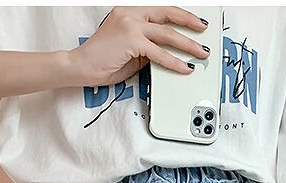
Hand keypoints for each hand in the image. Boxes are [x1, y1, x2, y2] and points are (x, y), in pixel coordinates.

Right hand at [70, 6, 209, 86]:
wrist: (81, 66)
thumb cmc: (103, 60)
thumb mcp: (131, 51)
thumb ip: (147, 48)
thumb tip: (166, 54)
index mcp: (130, 12)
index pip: (160, 11)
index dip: (179, 15)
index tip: (194, 22)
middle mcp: (131, 14)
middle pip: (168, 15)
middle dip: (190, 23)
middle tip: (204, 30)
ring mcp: (131, 26)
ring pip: (168, 34)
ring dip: (188, 45)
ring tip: (201, 53)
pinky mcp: (131, 41)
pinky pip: (159, 53)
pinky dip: (175, 62)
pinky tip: (185, 68)